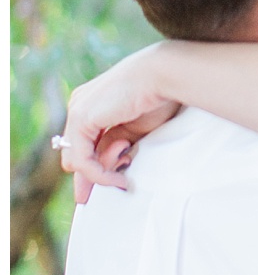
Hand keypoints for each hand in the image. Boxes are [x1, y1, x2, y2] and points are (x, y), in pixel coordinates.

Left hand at [60, 45, 179, 203]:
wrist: (165, 75)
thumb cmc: (160, 96)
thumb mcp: (135, 129)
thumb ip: (117, 146)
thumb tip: (107, 167)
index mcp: (93, 104)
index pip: (84, 143)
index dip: (93, 165)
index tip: (104, 183)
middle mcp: (79, 105)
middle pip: (75, 152)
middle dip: (89, 175)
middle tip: (89, 198)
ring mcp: (77, 111)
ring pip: (77, 159)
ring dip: (100, 174)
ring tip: (123, 179)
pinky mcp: (80, 119)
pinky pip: (82, 159)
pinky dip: (98, 174)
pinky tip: (118, 178)